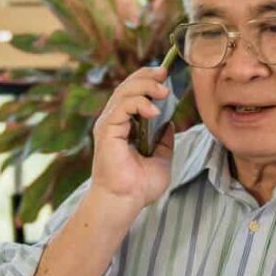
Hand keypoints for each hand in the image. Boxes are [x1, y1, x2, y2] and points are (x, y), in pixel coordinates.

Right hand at [90, 67, 174, 212]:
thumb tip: (169, 122)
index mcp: (124, 126)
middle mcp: (114, 121)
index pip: (133, 93)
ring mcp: (108, 125)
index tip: (166, 75)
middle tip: (165, 73)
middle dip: (147, 76)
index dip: (148, 80)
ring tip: (164, 91)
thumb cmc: (139, 186)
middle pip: (127, 87)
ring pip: (124, 92)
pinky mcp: (106, 130)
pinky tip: (154, 111)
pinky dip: (139, 103)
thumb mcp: (161, 159)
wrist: (125, 202)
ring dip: (146, 86)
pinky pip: (122, 107)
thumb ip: (164, 140)